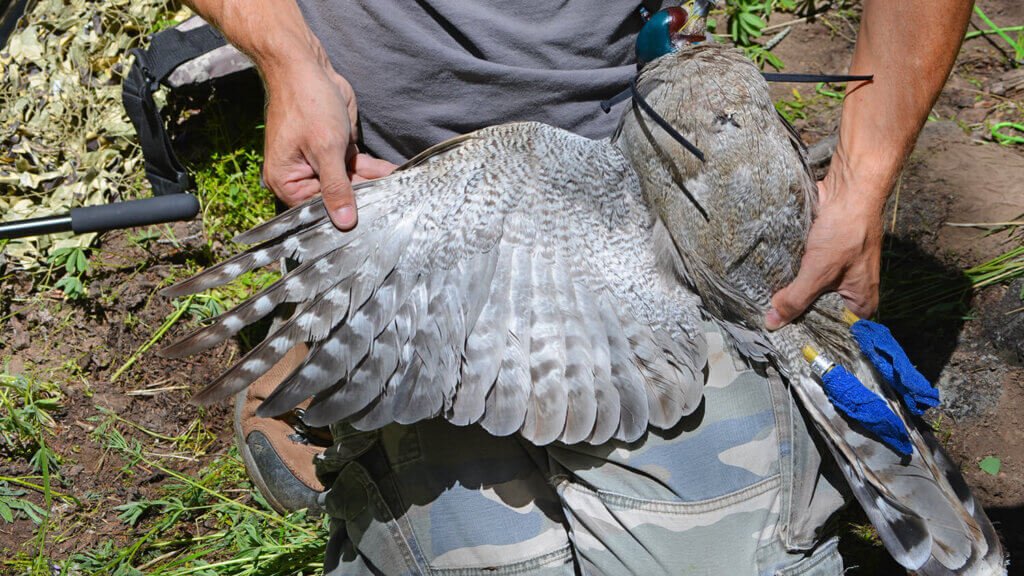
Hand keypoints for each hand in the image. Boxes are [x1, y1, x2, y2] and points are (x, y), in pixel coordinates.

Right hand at [262, 60, 396, 228]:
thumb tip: (344, 222)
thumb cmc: (307, 104)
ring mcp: (320, 164)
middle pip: (335, 198)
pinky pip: (356, 167)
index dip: (342, 214)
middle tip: (389, 202)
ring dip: (373, 183)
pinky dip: (373, 169)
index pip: (318, 208)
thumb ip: (337, 187)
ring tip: (396, 187)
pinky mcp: (336, 151)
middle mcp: (301, 176)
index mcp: (287, 181)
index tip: (369, 218)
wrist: (308, 67)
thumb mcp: (325, 149)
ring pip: (350, 182)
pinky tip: (392, 173)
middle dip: (362, 197)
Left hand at [764, 174, 884, 329]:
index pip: (834, 332)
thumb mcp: (818, 271)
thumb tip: (772, 322)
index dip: (809, 335)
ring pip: (807, 294)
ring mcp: (835, 275)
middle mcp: (849, 292)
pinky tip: (768, 285)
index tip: (783, 341)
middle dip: (794, 315)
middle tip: (767, 323)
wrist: (848, 191)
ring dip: (789, 296)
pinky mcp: (821, 259)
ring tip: (763, 307)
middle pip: (817, 314)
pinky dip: (789, 278)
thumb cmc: (845, 231)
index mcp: (860, 303)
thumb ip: (796, 299)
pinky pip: (803, 275)